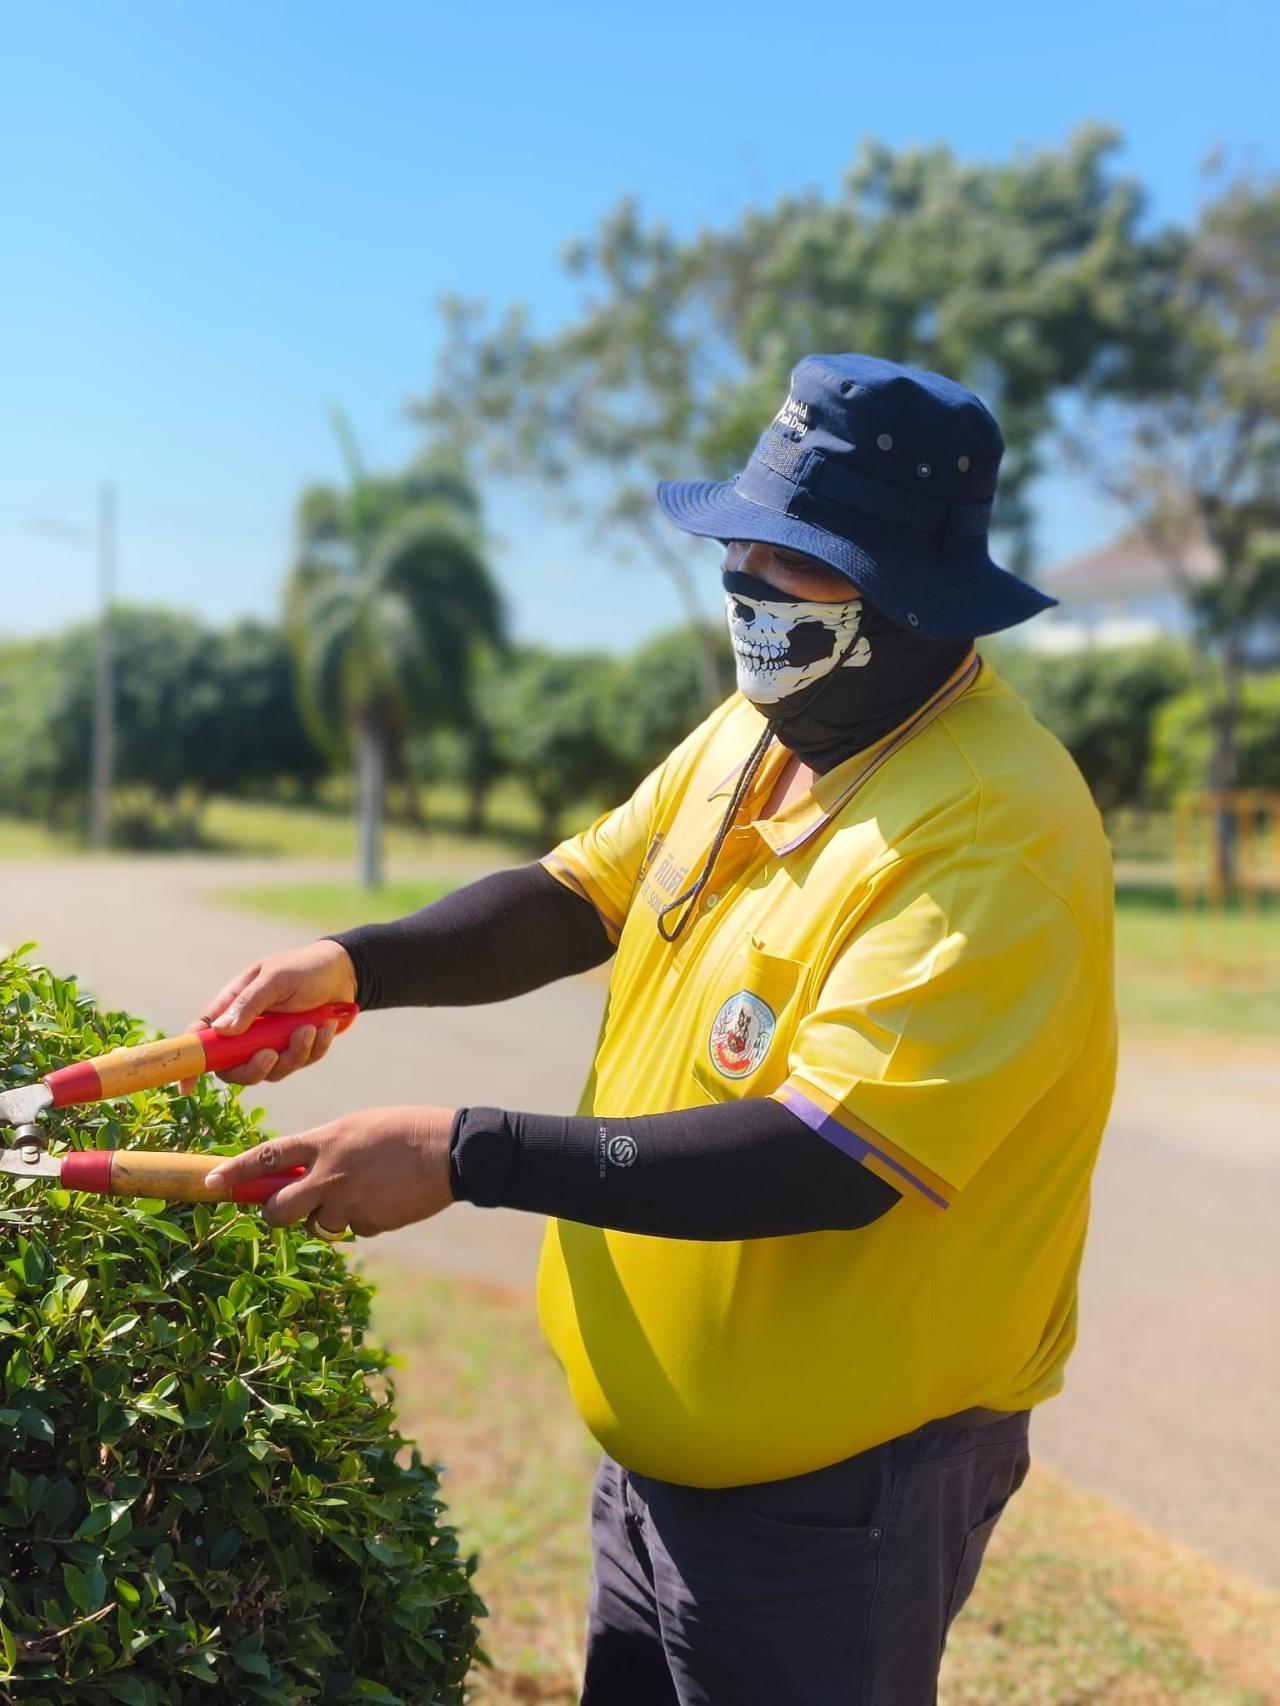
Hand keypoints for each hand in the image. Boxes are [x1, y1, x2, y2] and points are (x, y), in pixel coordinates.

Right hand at [179, 939, 357, 1092]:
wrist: (345, 972)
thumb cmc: (304, 968)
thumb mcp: (275, 979)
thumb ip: (249, 1004)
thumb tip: (222, 1031)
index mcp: (232, 1008)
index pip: (203, 1039)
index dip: (192, 1063)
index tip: (187, 1086)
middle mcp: (248, 1031)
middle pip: (235, 1069)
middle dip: (254, 1068)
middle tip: (271, 1054)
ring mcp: (272, 1043)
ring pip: (271, 1071)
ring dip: (293, 1053)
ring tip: (310, 1027)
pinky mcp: (297, 1050)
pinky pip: (300, 1063)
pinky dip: (315, 1047)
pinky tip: (325, 1026)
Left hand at [204, 1105, 456, 1235]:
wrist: (451, 1151)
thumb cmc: (405, 1130)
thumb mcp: (357, 1128)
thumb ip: (326, 1150)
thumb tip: (304, 1178)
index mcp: (325, 1141)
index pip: (266, 1157)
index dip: (234, 1172)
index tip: (209, 1182)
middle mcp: (329, 1174)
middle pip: (279, 1209)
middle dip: (278, 1214)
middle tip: (289, 1208)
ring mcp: (348, 1202)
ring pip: (320, 1224)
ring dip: (333, 1215)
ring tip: (367, 1189)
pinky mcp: (369, 1224)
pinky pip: (354, 1229)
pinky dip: (365, 1219)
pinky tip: (388, 1198)